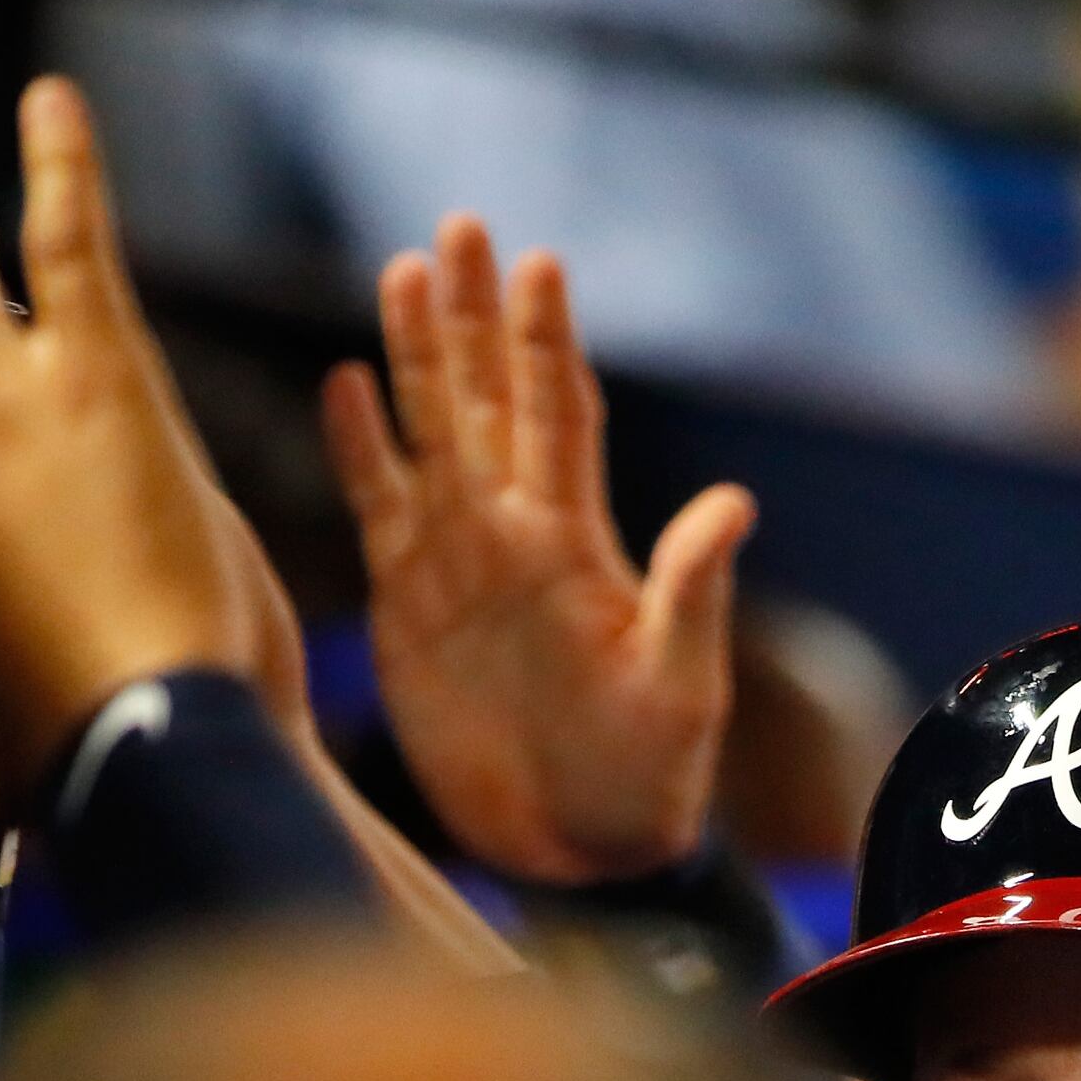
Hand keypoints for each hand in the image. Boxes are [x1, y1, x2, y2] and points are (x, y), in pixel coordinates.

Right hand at [322, 214, 753, 883]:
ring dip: (414, 358)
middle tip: (459, 228)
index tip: (538, 262)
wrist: (580, 852)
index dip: (545, 343)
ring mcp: (459, 563)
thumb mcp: (682, 688)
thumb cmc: (648, 779)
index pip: (559, 417)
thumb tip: (737, 502)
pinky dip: (361, 449)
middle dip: (472, 318)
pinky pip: (378, 506)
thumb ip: (694, 593)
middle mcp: (516, 534)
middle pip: (488, 401)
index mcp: (580, 543)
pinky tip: (342, 384)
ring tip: (402, 271)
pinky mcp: (410, 605)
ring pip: (431, 435)